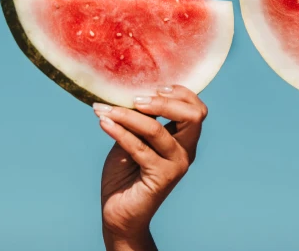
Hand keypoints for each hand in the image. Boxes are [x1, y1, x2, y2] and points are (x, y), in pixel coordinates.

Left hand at [93, 85, 207, 250]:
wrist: (118, 211)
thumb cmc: (125, 171)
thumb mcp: (135, 137)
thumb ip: (141, 118)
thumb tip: (133, 90)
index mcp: (185, 139)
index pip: (196, 108)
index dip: (180, 92)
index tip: (153, 87)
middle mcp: (187, 151)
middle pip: (193, 115)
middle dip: (164, 101)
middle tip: (135, 99)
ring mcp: (177, 165)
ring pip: (157, 129)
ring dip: (128, 116)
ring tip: (105, 110)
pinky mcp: (162, 177)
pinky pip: (139, 147)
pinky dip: (118, 132)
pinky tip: (102, 123)